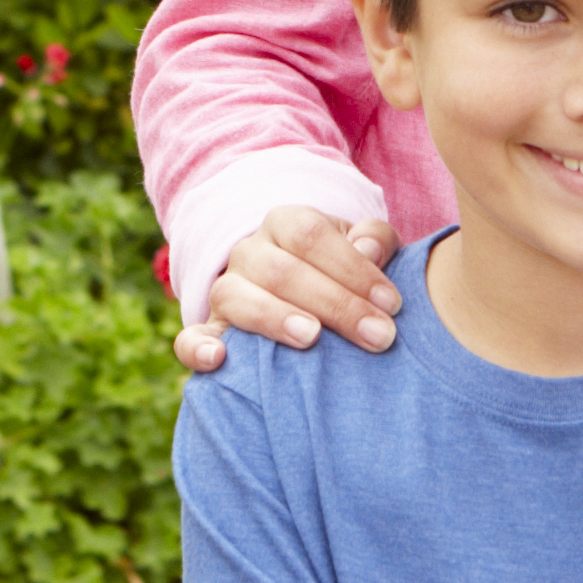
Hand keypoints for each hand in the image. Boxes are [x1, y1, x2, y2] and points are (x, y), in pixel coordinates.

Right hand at [175, 209, 402, 371]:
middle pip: (281, 270)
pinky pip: (189, 337)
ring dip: (273, 317)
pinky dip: (197, 348)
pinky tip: (219, 360)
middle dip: (334, 304)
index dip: (353, 267)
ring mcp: (224, 290)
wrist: (301, 287)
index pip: (311, 235)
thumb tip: (368, 250)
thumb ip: (375, 240)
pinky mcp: (211, 330)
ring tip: (311, 338)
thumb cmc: (343, 270)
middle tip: (378, 336)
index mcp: (286, 223)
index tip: (392, 304)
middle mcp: (249, 252)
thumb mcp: (364, 245)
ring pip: (234, 295)